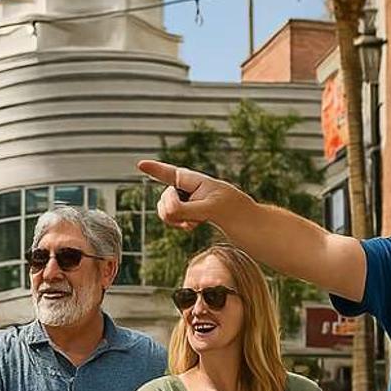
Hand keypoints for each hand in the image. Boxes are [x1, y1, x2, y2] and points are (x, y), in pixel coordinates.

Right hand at [136, 160, 255, 232]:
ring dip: (175, 219)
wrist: (250, 225)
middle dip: (170, 209)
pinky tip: (193, 227)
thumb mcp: (209, 209)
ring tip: (195, 223)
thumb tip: (165, 212)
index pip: (170, 173)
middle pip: (164, 197)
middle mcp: (190, 188)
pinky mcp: (193, 212)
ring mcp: (191, 200)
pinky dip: (180, 223)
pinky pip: (174, 218)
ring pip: (166, 209)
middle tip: (189, 219)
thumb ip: (183, 209)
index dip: (155, 169)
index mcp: (195, 180)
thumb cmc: (234, 211)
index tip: (140, 164)